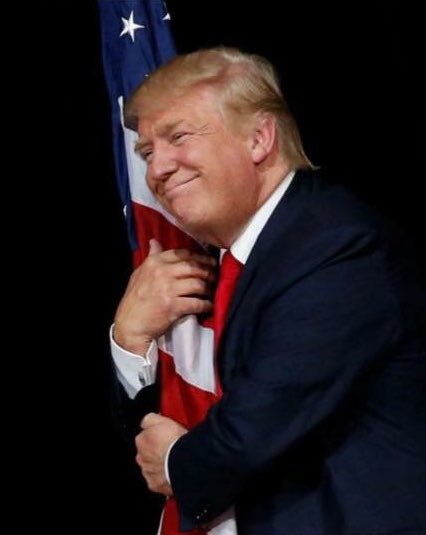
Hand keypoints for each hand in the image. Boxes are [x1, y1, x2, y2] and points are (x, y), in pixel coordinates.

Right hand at [113, 239, 215, 354]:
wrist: (129, 325)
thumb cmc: (134, 300)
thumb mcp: (139, 274)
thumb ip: (151, 257)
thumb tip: (155, 242)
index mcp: (154, 263)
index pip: (183, 254)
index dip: (199, 257)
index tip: (208, 261)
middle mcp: (161, 273)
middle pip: (194, 267)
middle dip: (208, 271)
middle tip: (215, 276)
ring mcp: (168, 289)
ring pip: (198, 284)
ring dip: (209, 288)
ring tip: (212, 291)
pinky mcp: (173, 306)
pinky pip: (197, 303)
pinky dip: (206, 305)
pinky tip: (209, 305)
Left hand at [135, 412, 187, 494]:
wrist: (185, 461)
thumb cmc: (174, 441)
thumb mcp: (161, 419)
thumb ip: (149, 419)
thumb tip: (146, 421)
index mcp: (140, 441)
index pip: (144, 436)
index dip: (155, 436)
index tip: (163, 436)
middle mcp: (141, 458)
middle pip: (147, 453)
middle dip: (156, 451)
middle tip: (170, 448)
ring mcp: (148, 472)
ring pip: (152, 467)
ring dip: (160, 465)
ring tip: (174, 461)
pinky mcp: (156, 485)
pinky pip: (158, 481)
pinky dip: (164, 478)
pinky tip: (173, 472)